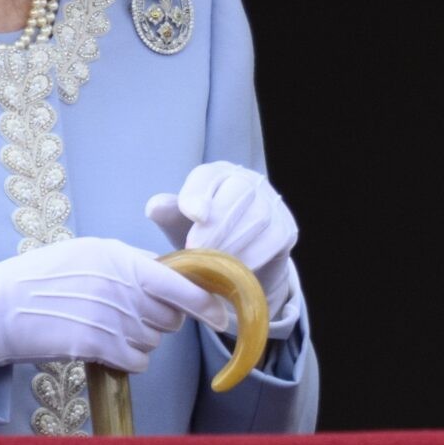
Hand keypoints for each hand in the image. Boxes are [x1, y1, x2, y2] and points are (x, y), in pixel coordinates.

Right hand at [0, 236, 226, 372]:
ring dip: (141, 340)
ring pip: (154, 340)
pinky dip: (129, 359)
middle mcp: (119, 285)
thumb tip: (169, 273)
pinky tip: (108, 348)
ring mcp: (107, 316)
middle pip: (170, 315)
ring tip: (110, 328)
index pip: (180, 281)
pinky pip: (136, 360)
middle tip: (134, 317)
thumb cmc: (43, 278)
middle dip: (163, 320)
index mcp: (119, 257)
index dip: (206, 302)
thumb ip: (130, 262)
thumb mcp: (88, 253)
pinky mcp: (94, 345)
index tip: (221, 315)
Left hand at [145, 162, 301, 335]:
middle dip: (216, 226)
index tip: (194, 215)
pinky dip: (254, 256)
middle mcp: (249, 181)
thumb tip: (155, 206)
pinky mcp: (287, 228)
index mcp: (217, 174)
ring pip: (259, 217)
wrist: (238, 259)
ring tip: (213, 266)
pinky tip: (237, 270)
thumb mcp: (179, 224)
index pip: (208, 176)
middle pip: (239, 192)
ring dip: (234, 244)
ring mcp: (272, 203)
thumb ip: (166, 213)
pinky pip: (274, 240)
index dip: (199, 194)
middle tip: (197, 253)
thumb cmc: (202, 235)